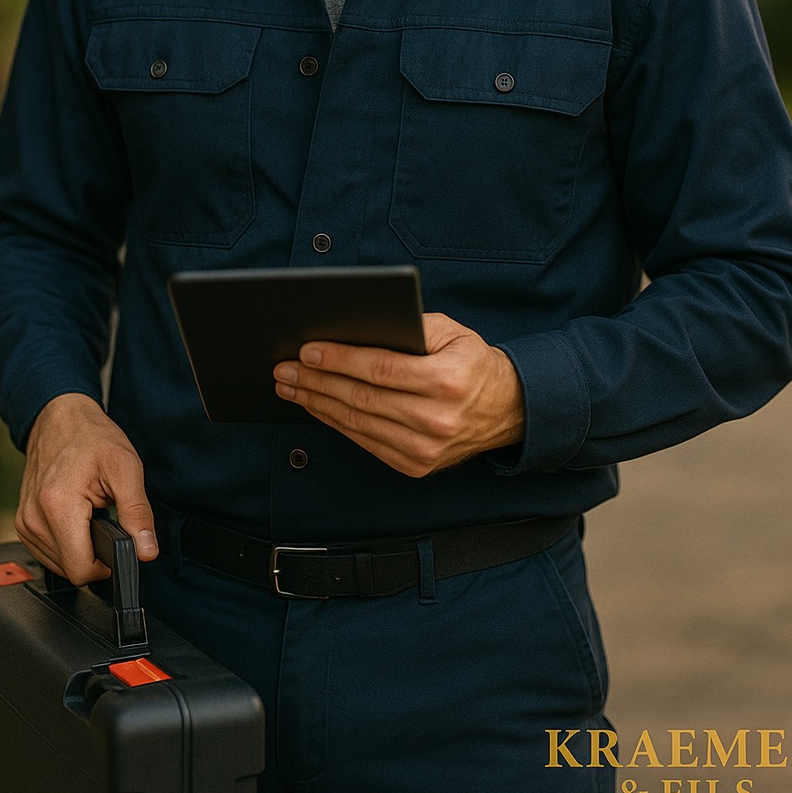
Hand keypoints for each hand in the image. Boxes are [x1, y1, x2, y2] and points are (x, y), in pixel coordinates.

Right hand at [15, 393, 157, 583]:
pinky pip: (47, 552)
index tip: (117, 545)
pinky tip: (77, 518)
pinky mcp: (22, 523)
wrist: (60, 419)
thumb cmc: (92, 438)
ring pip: (58, 564)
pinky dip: (66, 543)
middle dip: (93, 553)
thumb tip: (146, 550)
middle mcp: (34, 518)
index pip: (80, 570)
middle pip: (70, 569)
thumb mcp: (127, 468)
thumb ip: (137, 513)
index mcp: (58, 505)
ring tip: (90, 515)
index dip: (105, 566)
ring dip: (79, 548)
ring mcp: (24, 522)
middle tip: (105, 519)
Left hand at [273, 313, 523, 476]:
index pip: (380, 370)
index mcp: (446, 381)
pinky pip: (365, 442)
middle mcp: (436, 419)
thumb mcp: (452, 332)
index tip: (307, 351)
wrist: (507, 410)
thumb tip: (355, 328)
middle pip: (361, 399)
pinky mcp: (416, 465)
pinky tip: (318, 407)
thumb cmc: (472, 364)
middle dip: (316, 382)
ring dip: (318, 404)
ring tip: (291, 386)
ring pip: (357, 424)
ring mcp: (425, 449)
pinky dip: (336, 423)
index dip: (339, 360)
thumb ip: (410, 327)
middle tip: (285, 369)